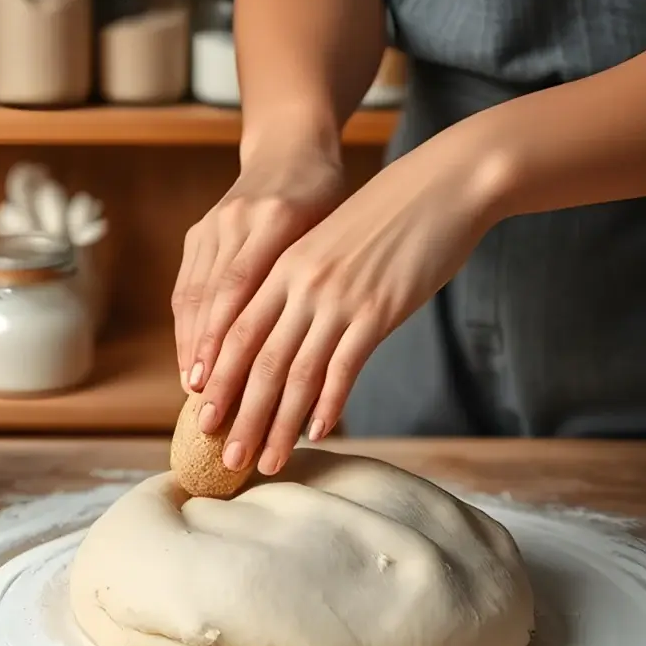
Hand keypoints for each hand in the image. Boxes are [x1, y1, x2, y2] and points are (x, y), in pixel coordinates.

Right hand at [171, 137, 344, 391]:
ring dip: (192, 347)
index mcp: (276, 216)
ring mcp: (212, 226)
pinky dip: (188, 327)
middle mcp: (236, 220)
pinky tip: (191, 360)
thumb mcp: (336, 230)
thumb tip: (330, 354)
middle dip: (206, 358)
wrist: (290, 146)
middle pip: (211, 300)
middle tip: (207, 406)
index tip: (222, 384)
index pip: (240, 287)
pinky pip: (187, 287)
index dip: (226, 340)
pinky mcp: (199, 234)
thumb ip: (325, 281)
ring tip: (195, 392)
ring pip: (193, 296)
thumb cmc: (327, 197)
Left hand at [195, 124, 505, 473]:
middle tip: (226, 459)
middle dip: (240, 417)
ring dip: (278, 425)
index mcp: (281, 267)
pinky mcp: (377, 311)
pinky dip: (329, 404)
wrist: (443, 183)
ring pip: (297, 374)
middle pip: (258, 362)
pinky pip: (344, 367)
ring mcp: (337, 298)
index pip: (235, 334)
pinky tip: (317, 433)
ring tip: (267, 462)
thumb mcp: (325, 243)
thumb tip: (280, 335)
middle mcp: (300, 285)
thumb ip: (297, 285)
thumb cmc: (383, 217)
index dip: (218, 380)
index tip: (203, 418)